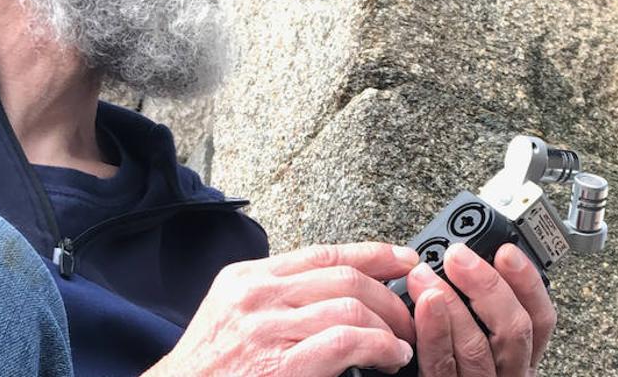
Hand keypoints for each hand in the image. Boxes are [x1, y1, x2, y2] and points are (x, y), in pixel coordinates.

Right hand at [146, 242, 419, 376]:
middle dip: (389, 294)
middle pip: (344, 276)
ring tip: (402, 342)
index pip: (323, 253)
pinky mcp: (278, 365)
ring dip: (389, 324)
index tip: (404, 258)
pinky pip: (345, 340)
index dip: (373, 253)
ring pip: (350, 305)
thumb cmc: (207, 372)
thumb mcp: (233, 317)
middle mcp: (256, 295)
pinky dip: (378, 346)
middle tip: (409, 315)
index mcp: (247, 278)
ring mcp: (265, 328)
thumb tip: (334, 292)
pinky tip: (390, 357)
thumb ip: (276, 298)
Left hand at [405, 242, 556, 376]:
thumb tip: (466, 262)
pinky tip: (423, 305)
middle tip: (458, 257)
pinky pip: (442, 366)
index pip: (541, 320)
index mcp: (519, 359)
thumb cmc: (452, 368)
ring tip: (426, 274)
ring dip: (452, 303)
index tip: (506, 252)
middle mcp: (507, 376)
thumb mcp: (481, 341)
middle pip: (515, 330)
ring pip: (478, 347)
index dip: (528, 282)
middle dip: (487, 285)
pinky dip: (433, 331)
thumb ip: (481, 311)